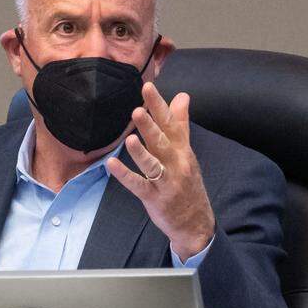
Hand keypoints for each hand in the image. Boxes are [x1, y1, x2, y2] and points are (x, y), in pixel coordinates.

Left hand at [106, 83, 215, 260]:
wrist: (195, 221)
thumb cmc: (187, 183)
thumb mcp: (186, 152)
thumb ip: (181, 124)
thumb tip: (182, 96)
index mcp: (182, 150)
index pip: (170, 123)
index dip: (159, 105)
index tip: (148, 87)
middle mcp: (175, 163)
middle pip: (162, 141)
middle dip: (150, 125)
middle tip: (137, 109)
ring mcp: (166, 182)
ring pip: (153, 164)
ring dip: (141, 152)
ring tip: (130, 139)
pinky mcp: (155, 198)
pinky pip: (139, 185)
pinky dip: (125, 175)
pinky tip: (111, 164)